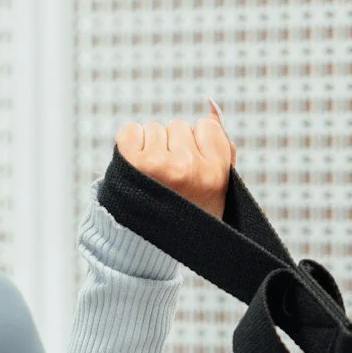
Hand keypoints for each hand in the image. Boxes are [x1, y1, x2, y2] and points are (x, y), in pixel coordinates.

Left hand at [116, 105, 233, 217]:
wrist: (144, 248)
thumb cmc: (184, 216)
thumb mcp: (216, 191)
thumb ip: (221, 148)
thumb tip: (210, 105)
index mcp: (215, 175)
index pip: (207, 127)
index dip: (197, 146)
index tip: (190, 171)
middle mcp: (188, 168)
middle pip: (179, 126)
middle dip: (173, 147)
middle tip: (168, 180)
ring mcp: (158, 164)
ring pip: (155, 129)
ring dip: (151, 148)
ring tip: (151, 178)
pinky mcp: (130, 162)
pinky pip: (131, 131)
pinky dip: (131, 145)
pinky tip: (135, 169)